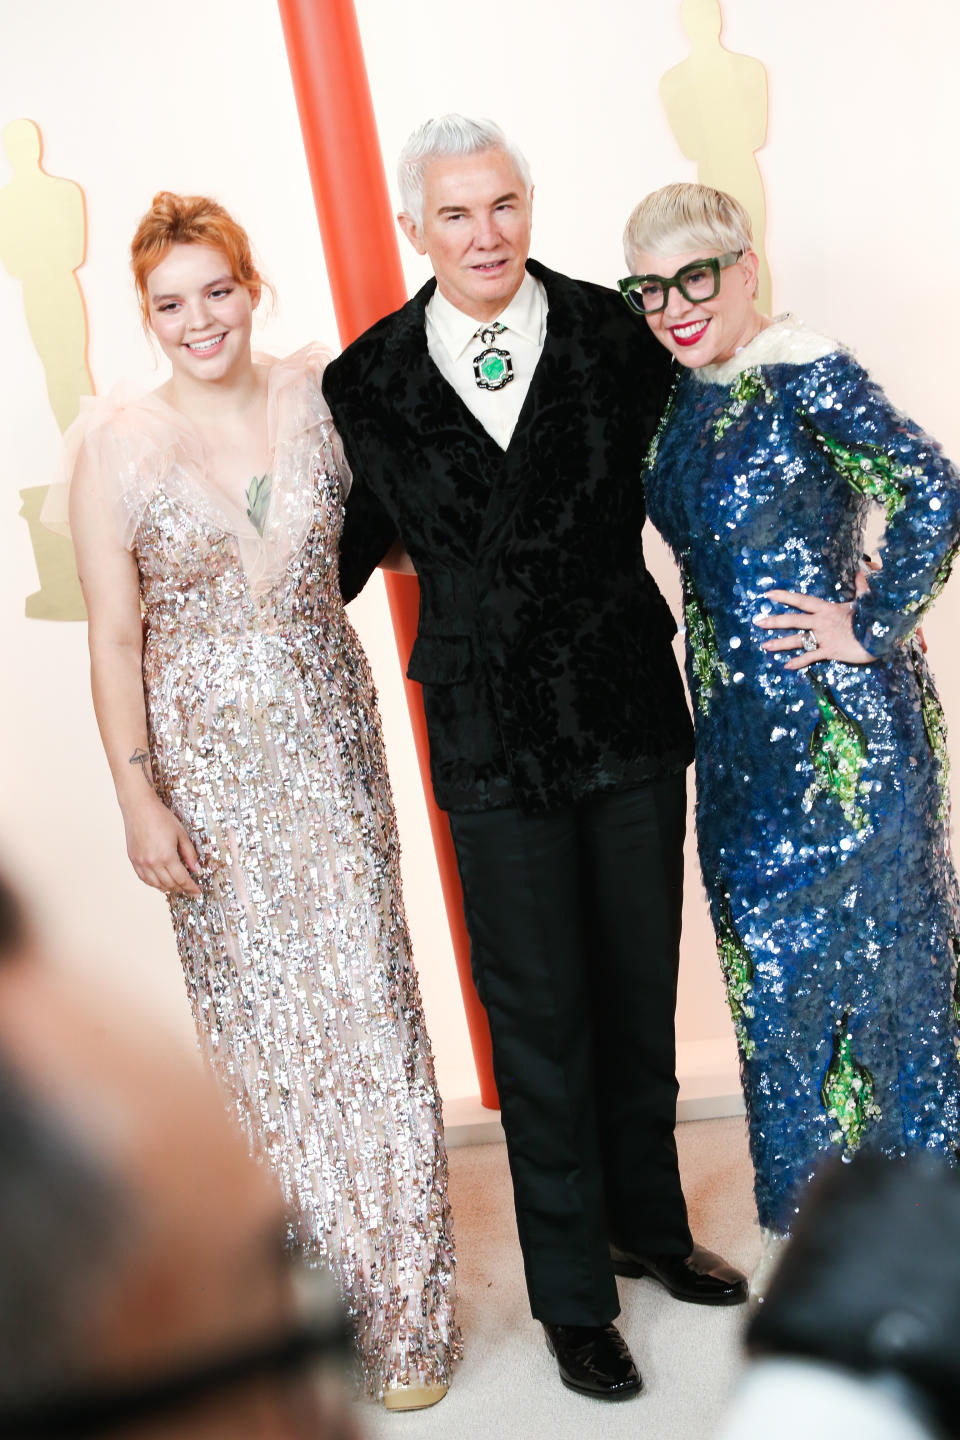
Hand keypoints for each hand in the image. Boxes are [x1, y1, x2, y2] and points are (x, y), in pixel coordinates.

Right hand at [123, 793, 202, 895]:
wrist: (139, 808)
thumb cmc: (161, 817)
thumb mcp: (181, 834)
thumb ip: (190, 854)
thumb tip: (197, 869)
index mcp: (167, 856)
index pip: (182, 879)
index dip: (191, 888)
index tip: (197, 892)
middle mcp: (152, 863)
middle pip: (170, 884)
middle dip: (181, 889)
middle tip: (189, 890)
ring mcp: (141, 863)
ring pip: (156, 885)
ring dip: (168, 888)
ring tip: (177, 887)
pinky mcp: (133, 860)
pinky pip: (144, 879)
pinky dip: (154, 884)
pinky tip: (161, 882)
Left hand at [753, 589, 875, 669]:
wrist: (882, 636)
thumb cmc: (873, 617)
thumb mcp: (865, 599)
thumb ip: (860, 586)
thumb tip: (860, 571)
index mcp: (827, 608)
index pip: (801, 600)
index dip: (784, 596)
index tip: (768, 594)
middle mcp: (821, 622)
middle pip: (793, 620)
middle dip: (774, 621)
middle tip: (757, 622)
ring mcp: (824, 638)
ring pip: (797, 640)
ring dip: (780, 644)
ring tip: (764, 646)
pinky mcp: (830, 652)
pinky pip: (810, 657)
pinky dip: (798, 662)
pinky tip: (786, 666)